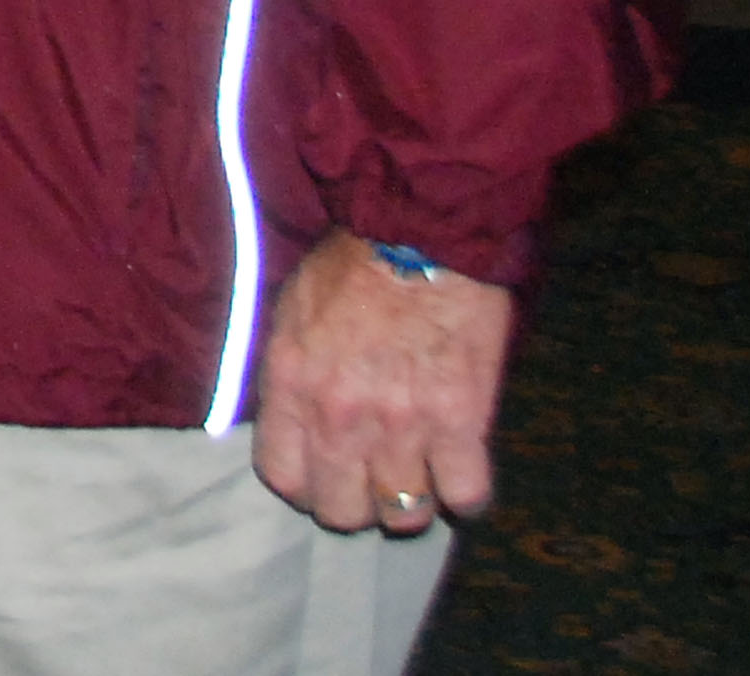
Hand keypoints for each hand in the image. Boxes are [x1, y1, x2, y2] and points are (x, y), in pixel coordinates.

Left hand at [253, 230, 515, 531]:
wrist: (418, 234)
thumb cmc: (350, 266)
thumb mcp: (289, 314)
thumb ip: (286, 377)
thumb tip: (288, 424)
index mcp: (291, 384)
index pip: (283, 478)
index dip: (304, 486)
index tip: (321, 475)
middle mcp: (341, 415)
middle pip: (342, 511)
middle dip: (355, 505)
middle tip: (369, 482)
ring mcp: (402, 423)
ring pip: (403, 514)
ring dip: (409, 503)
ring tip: (415, 478)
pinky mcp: (461, 420)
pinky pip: (465, 494)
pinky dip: (464, 492)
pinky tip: (458, 469)